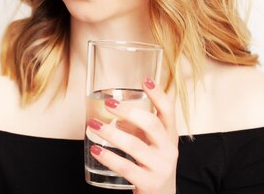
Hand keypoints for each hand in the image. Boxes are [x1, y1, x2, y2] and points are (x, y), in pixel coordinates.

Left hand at [87, 78, 177, 193]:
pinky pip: (126, 168)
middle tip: (109, 104)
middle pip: (152, 125)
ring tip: (93, 126)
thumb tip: (114, 111)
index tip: (145, 80)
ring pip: (135, 146)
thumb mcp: (152, 143)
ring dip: (111, 134)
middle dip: (129, 112)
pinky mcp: (149, 183)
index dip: (159, 94)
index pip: (169, 111)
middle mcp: (169, 149)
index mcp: (170, 136)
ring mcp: (160, 167)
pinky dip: (109, 157)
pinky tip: (96, 150)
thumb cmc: (153, 164)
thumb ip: (137, 127)